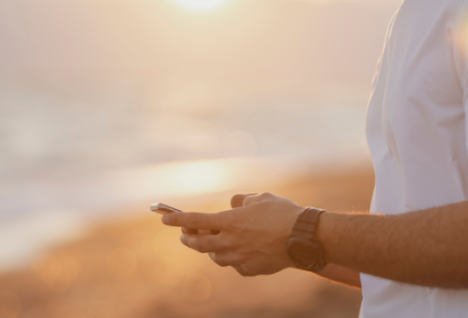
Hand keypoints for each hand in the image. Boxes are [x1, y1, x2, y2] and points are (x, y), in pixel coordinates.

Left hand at [162, 192, 302, 276]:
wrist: (303, 238)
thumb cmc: (284, 213)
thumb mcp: (261, 197)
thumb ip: (242, 200)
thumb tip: (233, 205)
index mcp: (230, 221)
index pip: (196, 220)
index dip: (177, 219)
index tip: (163, 218)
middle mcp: (230, 242)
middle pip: (199, 244)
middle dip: (188, 239)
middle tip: (183, 236)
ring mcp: (239, 258)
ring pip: (216, 256)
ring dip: (210, 249)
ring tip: (210, 243)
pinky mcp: (250, 270)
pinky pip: (234, 264)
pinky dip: (231, 257)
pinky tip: (237, 252)